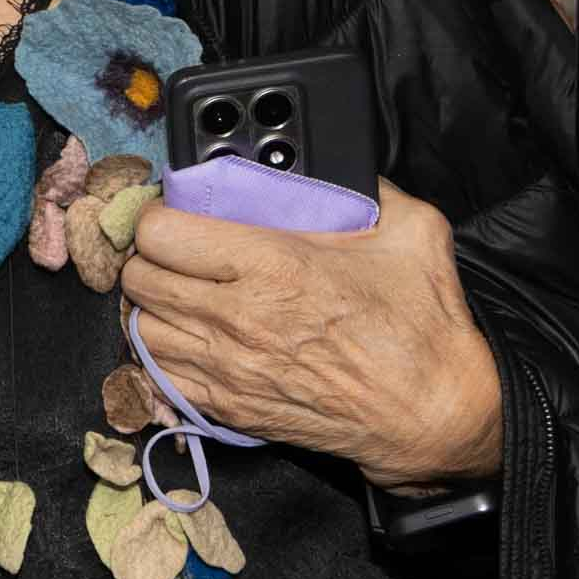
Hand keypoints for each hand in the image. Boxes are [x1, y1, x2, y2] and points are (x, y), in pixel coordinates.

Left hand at [118, 178, 502, 492]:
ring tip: (178, 293)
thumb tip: (337, 163)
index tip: (176, 215)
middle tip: (175, 252)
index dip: (160, 216)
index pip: (160, 231)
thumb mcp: (413, 233)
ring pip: (139, 326)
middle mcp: (238, 317)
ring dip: (152, 305)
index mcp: (273, 266)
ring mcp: (228, 367)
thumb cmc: (425, 328)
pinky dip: (162, 353)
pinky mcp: (230, 407)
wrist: (438, 414)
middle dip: (150, 258)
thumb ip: (369, 188)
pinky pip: (159, 374)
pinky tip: (188, 337)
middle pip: (140, 276)